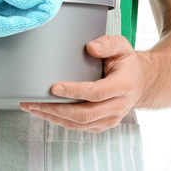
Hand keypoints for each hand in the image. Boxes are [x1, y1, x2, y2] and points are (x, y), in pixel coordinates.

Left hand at [19, 34, 145, 131]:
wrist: (139, 84)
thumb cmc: (126, 64)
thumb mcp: (122, 46)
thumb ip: (108, 44)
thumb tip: (91, 48)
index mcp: (123, 86)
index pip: (97, 92)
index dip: (75, 91)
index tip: (55, 87)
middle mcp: (118, 106)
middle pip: (84, 114)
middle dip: (56, 109)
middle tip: (33, 102)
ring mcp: (110, 119)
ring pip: (79, 124)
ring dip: (52, 117)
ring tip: (31, 107)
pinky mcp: (101, 125)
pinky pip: (78, 127)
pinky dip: (59, 121)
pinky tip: (44, 112)